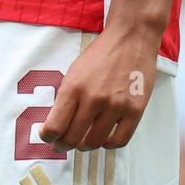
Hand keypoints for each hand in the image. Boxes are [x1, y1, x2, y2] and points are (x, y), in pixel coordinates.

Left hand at [38, 26, 158, 150]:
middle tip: (63, 144)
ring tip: (84, 140)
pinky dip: (109, 144)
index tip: (49, 137)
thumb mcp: (75, 71)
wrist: (131, 38)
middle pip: (72, 139)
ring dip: (85, 145)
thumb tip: (58, 124)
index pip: (55, 126)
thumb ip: (66, 97)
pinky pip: (119, 141)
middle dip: (63, 145)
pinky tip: (105, 137)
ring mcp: (115, 106)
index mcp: (74, 87)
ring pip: (94, 143)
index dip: (48, 137)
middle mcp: (93, 98)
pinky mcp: (135, 110)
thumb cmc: (101, 54)